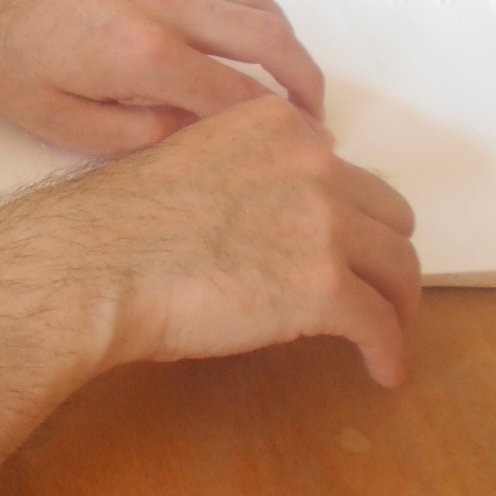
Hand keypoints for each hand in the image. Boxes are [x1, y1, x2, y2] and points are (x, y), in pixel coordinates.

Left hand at [0, 0, 324, 155]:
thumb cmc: (0, 51)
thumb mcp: (57, 121)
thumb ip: (134, 137)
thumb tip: (190, 138)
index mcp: (146, 55)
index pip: (239, 96)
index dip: (282, 126)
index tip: (305, 147)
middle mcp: (163, 4)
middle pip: (267, 36)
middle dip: (304, 77)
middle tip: (315, 111)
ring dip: (281, 33)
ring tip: (286, 68)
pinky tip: (230, 22)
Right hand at [37, 95, 419, 389]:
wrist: (96, 264)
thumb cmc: (122, 223)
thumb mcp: (195, 160)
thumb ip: (249, 171)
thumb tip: (276, 218)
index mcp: (277, 124)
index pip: (346, 170)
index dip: (349, 214)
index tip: (344, 245)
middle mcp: (312, 161)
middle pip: (389, 214)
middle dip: (382, 255)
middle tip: (371, 289)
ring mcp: (324, 222)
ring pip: (400, 268)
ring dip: (396, 304)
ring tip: (384, 332)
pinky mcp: (325, 287)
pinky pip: (381, 325)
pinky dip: (389, 352)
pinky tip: (382, 371)